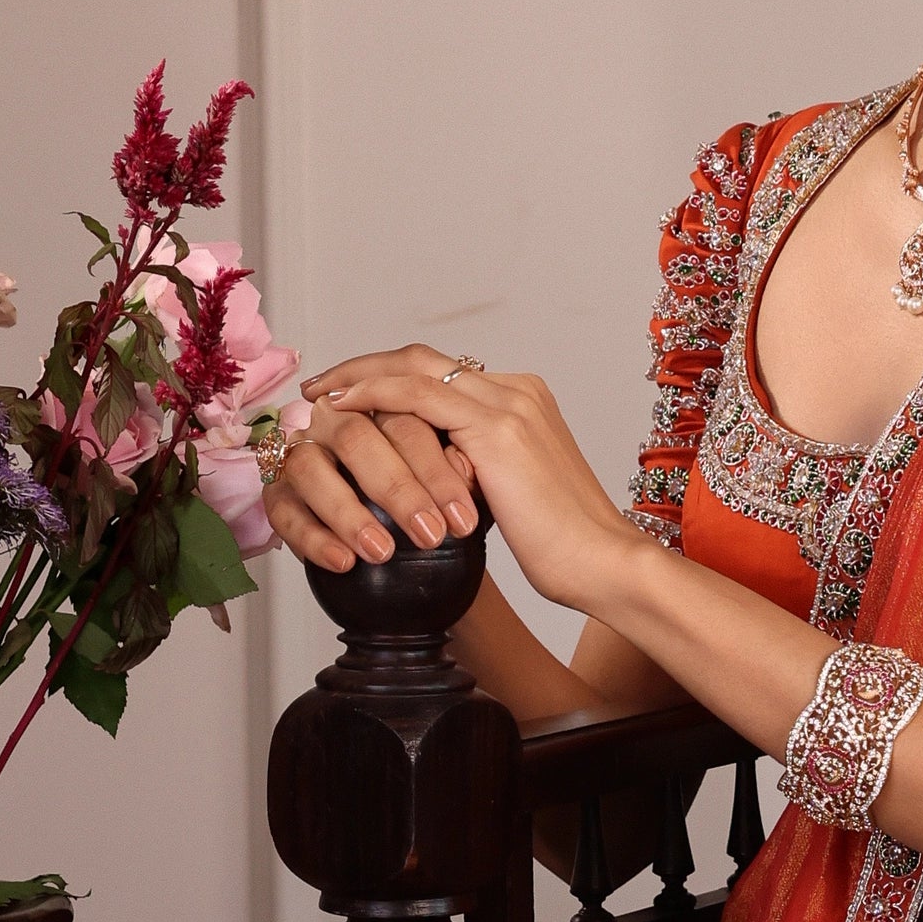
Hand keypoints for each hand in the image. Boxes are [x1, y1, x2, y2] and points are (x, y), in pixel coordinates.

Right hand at [261, 382, 483, 574]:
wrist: (406, 550)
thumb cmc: (429, 505)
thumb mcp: (453, 490)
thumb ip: (460, 471)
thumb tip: (465, 466)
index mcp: (381, 405)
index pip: (405, 419)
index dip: (436, 469)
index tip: (462, 516)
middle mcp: (334, 420)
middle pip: (357, 437)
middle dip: (397, 489)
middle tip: (430, 534)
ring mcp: (300, 453)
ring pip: (310, 467)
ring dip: (348, 512)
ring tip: (383, 551)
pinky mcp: (277, 493)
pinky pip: (283, 512)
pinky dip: (314, 539)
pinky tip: (344, 562)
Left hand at [284, 345, 635, 618]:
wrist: (603, 563)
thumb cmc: (565, 547)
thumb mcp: (512, 497)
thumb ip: (477, 472)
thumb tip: (434, 480)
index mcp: (525, 403)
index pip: (445, 375)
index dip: (393, 379)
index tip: (354, 396)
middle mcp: (519, 391)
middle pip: (425, 358)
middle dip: (366, 365)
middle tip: (321, 386)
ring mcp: (509, 405)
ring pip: (416, 367)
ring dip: (359, 374)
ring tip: (319, 394)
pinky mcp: (496, 429)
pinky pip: (418, 396)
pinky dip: (375, 393)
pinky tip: (343, 406)